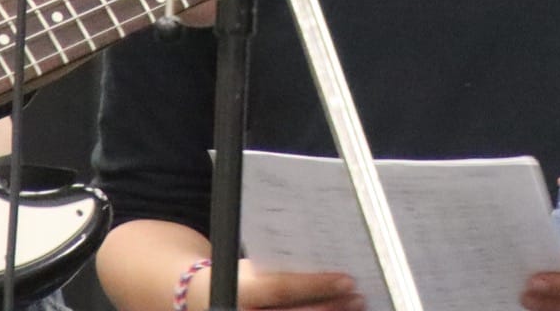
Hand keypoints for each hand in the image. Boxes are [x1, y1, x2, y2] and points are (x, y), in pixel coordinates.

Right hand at [199, 259, 359, 310]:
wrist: (201, 299)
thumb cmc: (235, 277)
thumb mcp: (252, 266)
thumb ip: (280, 266)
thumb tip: (325, 254)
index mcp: (240, 291)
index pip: (282, 289)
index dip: (316, 285)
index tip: (346, 279)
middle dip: (331, 308)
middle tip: (358, 297)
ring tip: (355, 306)